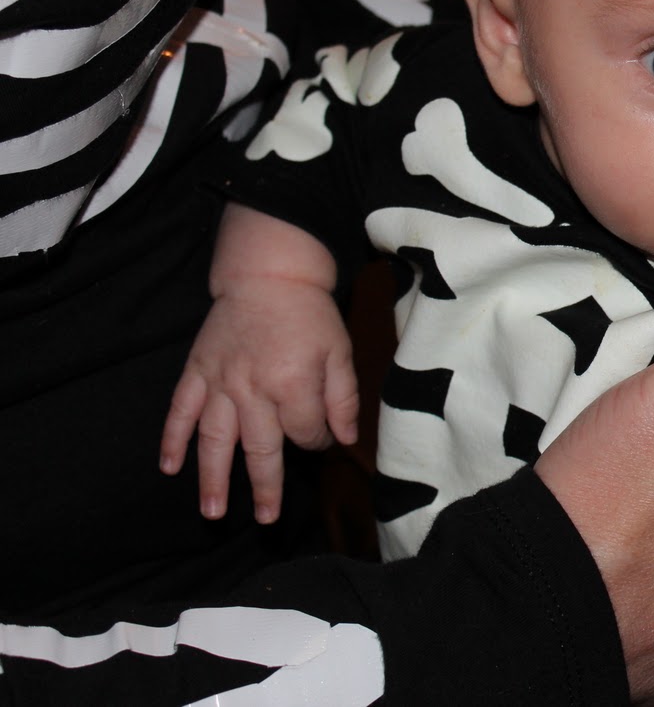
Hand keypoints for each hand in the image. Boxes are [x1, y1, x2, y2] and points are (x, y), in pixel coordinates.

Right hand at [159, 279, 358, 523]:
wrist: (268, 274)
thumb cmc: (309, 314)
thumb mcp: (340, 351)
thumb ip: (343, 398)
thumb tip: (344, 440)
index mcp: (293, 384)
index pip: (305, 432)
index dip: (316, 440)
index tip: (320, 437)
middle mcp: (253, 390)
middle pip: (260, 448)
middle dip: (266, 486)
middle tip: (267, 519)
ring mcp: (220, 383)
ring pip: (214, 440)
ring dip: (213, 478)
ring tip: (213, 512)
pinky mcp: (197, 372)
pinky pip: (180, 411)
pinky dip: (172, 439)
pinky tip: (169, 467)